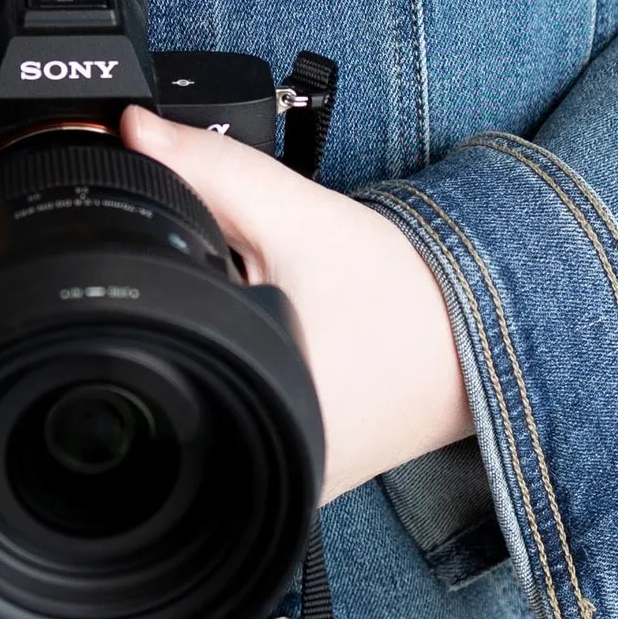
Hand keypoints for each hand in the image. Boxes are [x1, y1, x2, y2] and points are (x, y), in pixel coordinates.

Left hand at [119, 107, 473, 501]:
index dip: (148, 293)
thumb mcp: (299, 217)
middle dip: (186, 321)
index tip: (197, 261)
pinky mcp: (308, 474)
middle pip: (171, 379)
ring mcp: (292, 484)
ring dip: (216, 352)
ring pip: (207, 402)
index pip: (150, 352)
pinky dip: (251, 376)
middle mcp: (271, 471)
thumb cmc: (406, 296)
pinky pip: (246, 419)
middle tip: (260, 284)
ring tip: (286, 314)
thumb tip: (131, 134)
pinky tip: (294, 346)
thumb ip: (210, 168)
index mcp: (256, 418)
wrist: (486, 337)